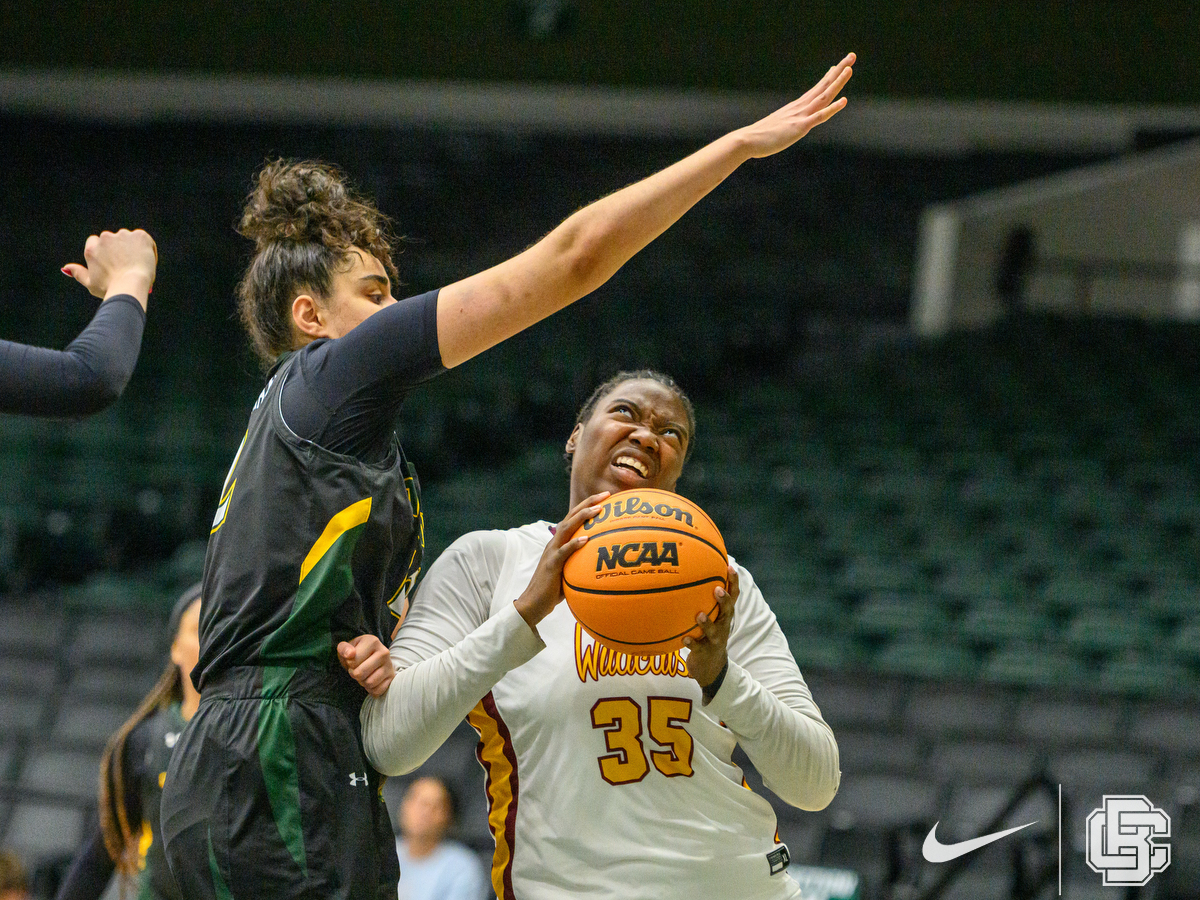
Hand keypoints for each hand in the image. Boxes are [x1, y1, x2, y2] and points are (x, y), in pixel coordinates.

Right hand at [62, 228, 157, 307]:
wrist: (130, 285)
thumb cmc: (110, 288)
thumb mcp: (90, 283)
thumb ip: (78, 273)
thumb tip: (66, 268)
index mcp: (92, 248)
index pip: (95, 242)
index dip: (106, 253)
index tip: (113, 263)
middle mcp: (105, 238)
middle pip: (113, 240)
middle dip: (119, 250)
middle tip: (128, 267)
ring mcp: (123, 235)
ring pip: (128, 239)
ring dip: (133, 248)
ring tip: (138, 265)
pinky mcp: (139, 236)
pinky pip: (143, 238)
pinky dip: (146, 247)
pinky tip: (146, 260)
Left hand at [337, 634, 394, 696]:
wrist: (370, 656)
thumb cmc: (355, 652)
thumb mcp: (346, 647)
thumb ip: (344, 649)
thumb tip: (350, 654)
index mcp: (373, 641)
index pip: (353, 661)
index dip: (349, 664)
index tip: (352, 660)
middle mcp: (384, 652)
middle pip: (360, 673)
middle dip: (354, 674)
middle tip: (356, 669)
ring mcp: (389, 665)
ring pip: (369, 683)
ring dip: (362, 682)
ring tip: (363, 674)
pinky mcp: (392, 677)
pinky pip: (377, 690)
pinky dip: (371, 689)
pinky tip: (370, 680)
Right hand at [513, 491, 609, 629]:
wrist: (533, 603)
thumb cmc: (554, 589)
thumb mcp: (571, 570)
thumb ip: (581, 561)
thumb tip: (604, 560)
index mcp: (559, 542)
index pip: (574, 518)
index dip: (588, 505)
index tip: (606, 497)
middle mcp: (555, 542)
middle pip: (571, 516)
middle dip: (589, 503)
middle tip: (606, 495)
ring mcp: (552, 552)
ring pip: (567, 529)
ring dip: (582, 517)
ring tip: (598, 510)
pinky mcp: (551, 565)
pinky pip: (563, 552)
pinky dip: (574, 544)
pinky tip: (586, 539)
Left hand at [683, 565, 737, 690]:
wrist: (711, 667)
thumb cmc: (708, 635)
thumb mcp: (712, 618)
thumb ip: (705, 601)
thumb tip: (692, 575)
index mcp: (724, 615)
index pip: (733, 596)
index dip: (733, 582)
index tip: (729, 567)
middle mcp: (722, 626)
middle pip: (727, 612)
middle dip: (724, 601)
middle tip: (717, 590)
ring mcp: (714, 640)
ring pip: (713, 631)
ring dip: (707, 623)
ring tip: (699, 615)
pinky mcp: (704, 653)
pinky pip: (698, 648)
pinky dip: (691, 643)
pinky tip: (684, 639)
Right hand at [733, 53, 853, 158]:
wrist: (748, 140)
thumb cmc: (760, 136)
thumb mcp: (778, 126)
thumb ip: (785, 124)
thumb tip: (785, 126)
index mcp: (796, 107)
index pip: (816, 89)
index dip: (828, 77)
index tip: (836, 66)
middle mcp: (800, 107)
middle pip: (824, 86)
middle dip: (839, 71)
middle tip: (851, 56)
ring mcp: (801, 115)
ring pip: (824, 96)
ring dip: (838, 82)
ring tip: (850, 69)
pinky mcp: (800, 127)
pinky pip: (819, 116)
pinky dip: (832, 108)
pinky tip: (843, 100)